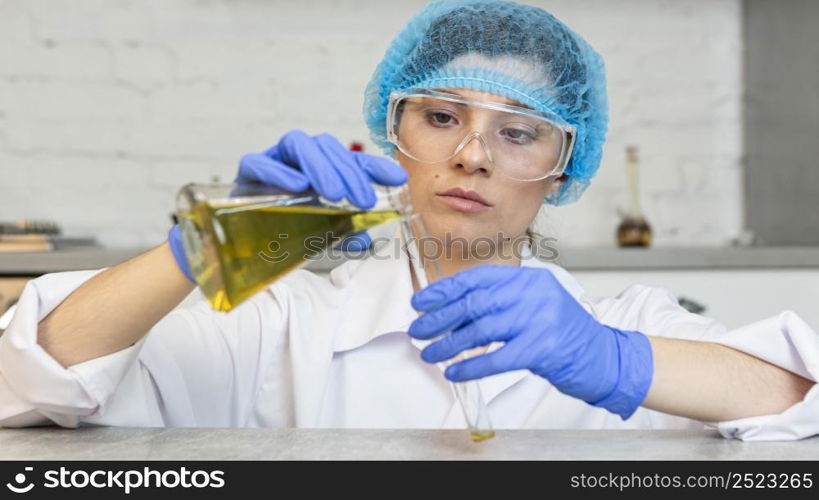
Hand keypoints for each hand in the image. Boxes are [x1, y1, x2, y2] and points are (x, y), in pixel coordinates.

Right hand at [168, 130, 407, 279]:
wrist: (232, 252)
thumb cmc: (280, 237)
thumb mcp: (319, 239)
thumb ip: (342, 236)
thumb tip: (367, 240)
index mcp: (319, 172)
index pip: (350, 160)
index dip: (374, 167)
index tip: (398, 179)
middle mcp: (297, 161)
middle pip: (326, 146)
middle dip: (349, 171)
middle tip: (364, 199)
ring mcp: (271, 161)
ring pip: (297, 143)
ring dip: (321, 166)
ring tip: (336, 195)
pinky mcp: (245, 173)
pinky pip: (259, 161)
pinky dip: (279, 171)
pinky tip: (298, 186)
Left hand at [408, 265, 653, 418]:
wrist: (603, 356)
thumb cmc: (561, 334)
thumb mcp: (533, 306)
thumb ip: (500, 303)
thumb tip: (450, 311)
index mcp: (529, 279)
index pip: (478, 278)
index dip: (445, 290)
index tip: (421, 302)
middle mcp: (534, 294)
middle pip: (475, 302)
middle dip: (441, 317)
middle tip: (418, 330)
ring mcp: (540, 319)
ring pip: (482, 329)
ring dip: (450, 344)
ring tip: (430, 354)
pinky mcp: (544, 348)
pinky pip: (498, 358)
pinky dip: (471, 366)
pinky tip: (455, 372)